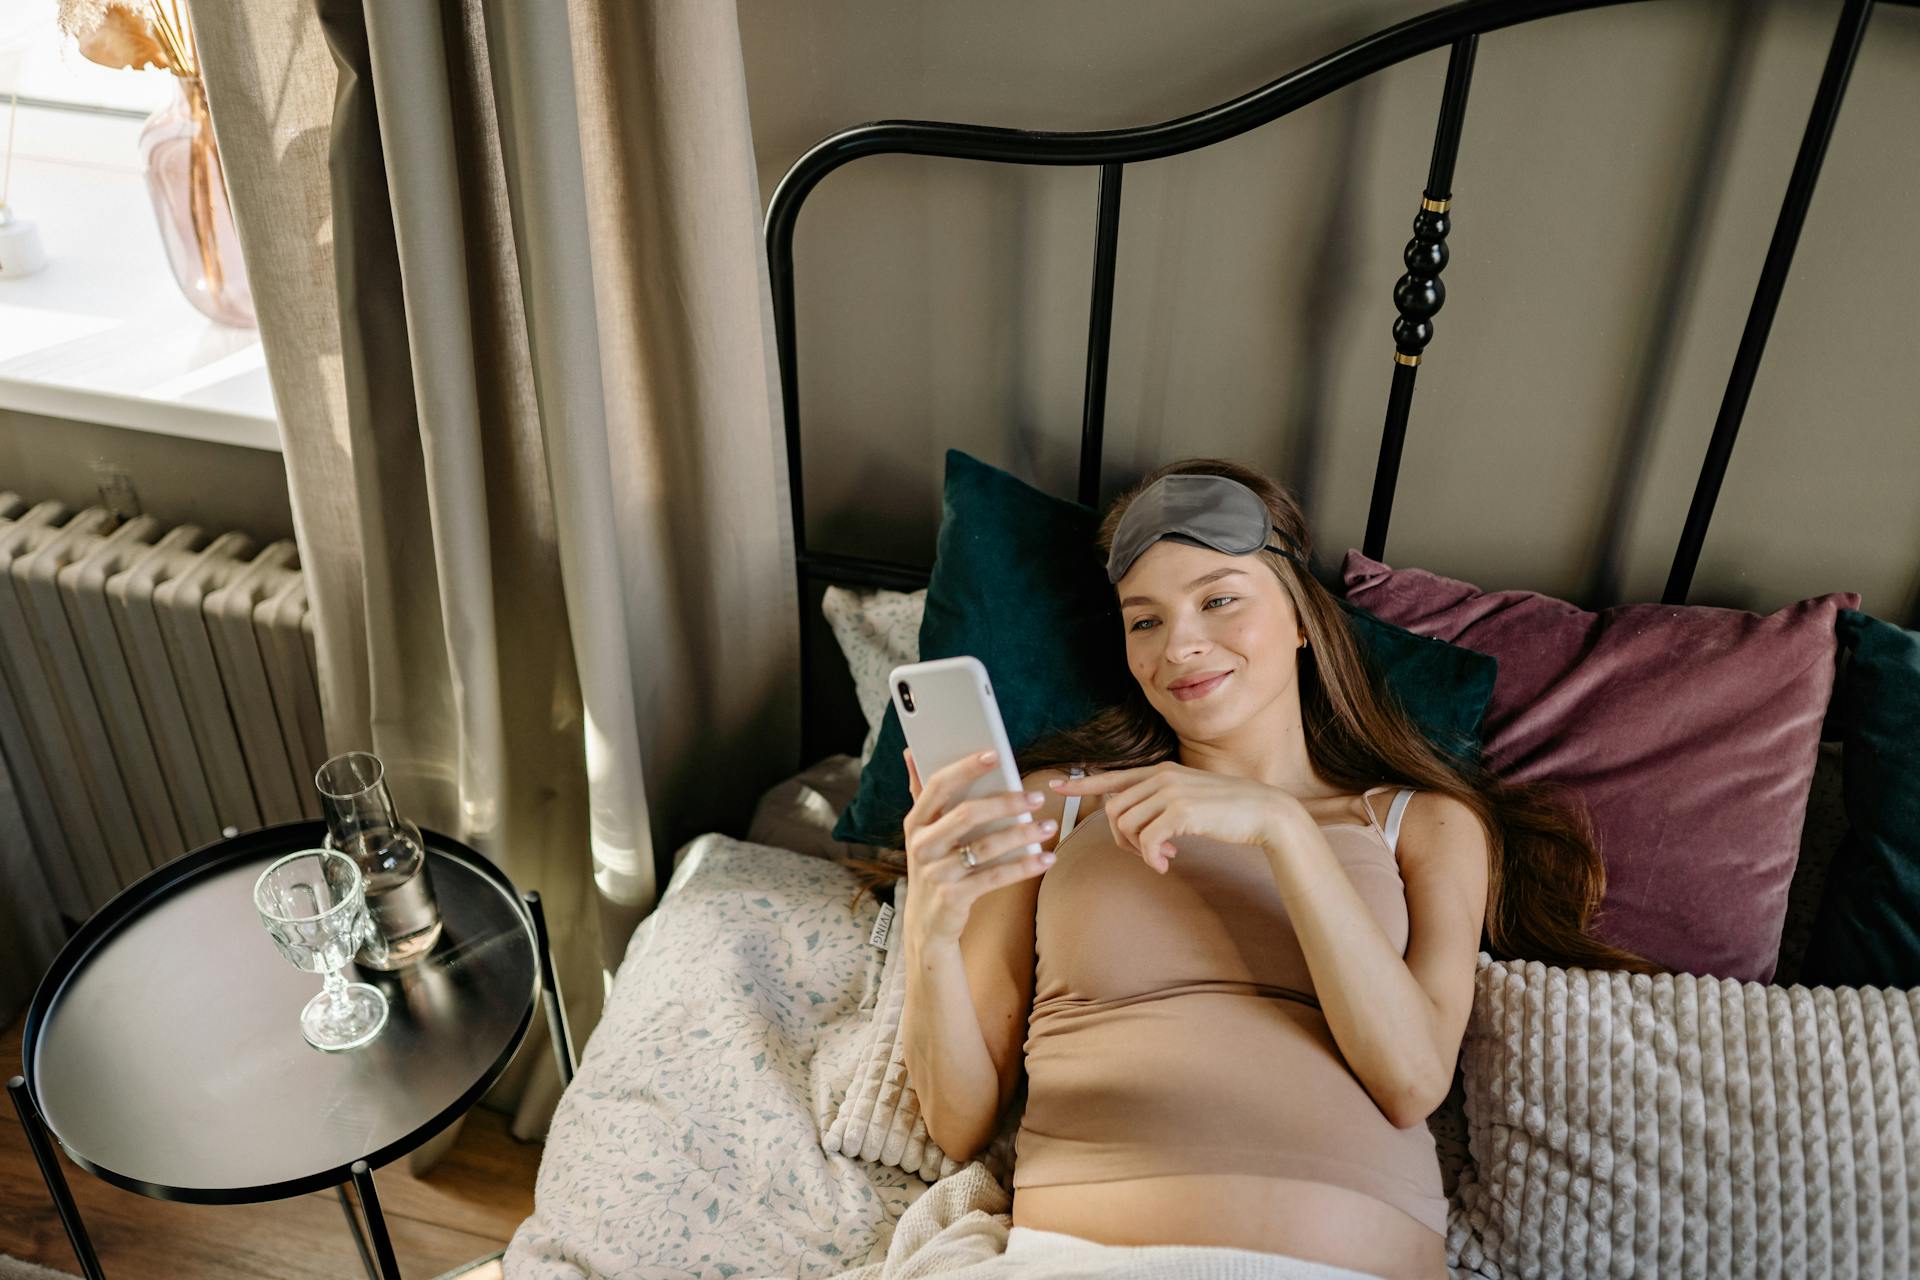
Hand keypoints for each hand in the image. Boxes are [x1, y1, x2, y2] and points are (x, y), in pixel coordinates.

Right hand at [899, 747, 1057, 946]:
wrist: (926, 922)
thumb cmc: (934, 866)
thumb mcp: (924, 832)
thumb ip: (922, 792)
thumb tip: (911, 751)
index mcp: (916, 822)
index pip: (939, 785)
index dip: (967, 767)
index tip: (996, 753)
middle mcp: (922, 845)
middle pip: (966, 814)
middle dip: (1005, 802)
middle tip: (1036, 797)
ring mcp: (936, 873)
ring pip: (986, 846)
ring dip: (1022, 834)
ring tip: (1047, 826)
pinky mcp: (953, 897)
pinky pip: (995, 877)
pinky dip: (1023, 867)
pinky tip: (1045, 859)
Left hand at [1049, 762, 1296, 873]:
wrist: (1264, 812)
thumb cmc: (1228, 810)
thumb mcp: (1189, 799)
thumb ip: (1162, 803)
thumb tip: (1137, 825)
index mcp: (1161, 772)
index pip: (1112, 776)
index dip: (1082, 783)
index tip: (1056, 787)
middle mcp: (1161, 776)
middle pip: (1114, 809)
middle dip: (1122, 838)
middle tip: (1147, 854)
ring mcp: (1170, 792)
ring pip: (1126, 825)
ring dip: (1138, 849)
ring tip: (1162, 857)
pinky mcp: (1180, 811)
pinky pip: (1147, 840)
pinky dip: (1152, 857)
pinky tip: (1168, 864)